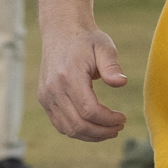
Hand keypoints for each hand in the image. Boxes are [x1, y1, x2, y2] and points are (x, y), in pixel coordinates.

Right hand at [40, 24, 129, 141]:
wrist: (61, 32)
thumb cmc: (86, 40)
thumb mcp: (104, 47)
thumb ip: (112, 66)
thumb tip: (121, 83)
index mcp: (68, 76)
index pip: (89, 110)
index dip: (108, 120)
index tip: (123, 118)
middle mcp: (53, 89)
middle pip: (78, 124)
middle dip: (101, 131)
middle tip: (119, 128)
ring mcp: (46, 96)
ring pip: (68, 129)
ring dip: (90, 135)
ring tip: (109, 130)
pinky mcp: (44, 99)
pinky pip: (60, 124)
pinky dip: (78, 131)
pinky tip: (93, 127)